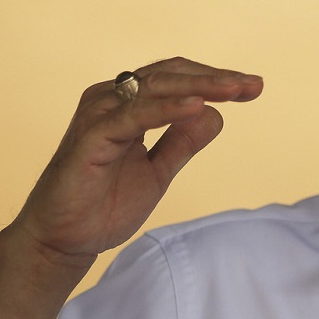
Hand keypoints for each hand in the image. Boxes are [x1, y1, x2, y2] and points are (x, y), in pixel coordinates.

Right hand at [12, 57, 262, 263]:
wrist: (64, 242)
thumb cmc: (105, 204)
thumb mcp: (160, 171)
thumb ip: (183, 142)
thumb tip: (216, 114)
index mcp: (128, 105)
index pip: (178, 79)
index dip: (216, 79)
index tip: (253, 87)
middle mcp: (111, 100)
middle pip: (171, 76)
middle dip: (216, 79)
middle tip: (253, 85)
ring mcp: (98, 115)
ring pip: (154, 88)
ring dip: (199, 86)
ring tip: (234, 89)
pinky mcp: (90, 137)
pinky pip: (133, 116)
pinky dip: (166, 109)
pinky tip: (197, 107)